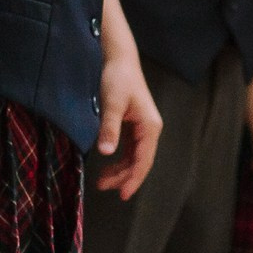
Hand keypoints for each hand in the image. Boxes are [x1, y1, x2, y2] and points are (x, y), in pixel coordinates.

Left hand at [92, 44, 158, 197]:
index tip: (122, 194)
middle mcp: (150, 129)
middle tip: (104, 188)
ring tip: (102, 180)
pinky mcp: (133, 124)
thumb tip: (106, 152)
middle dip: (123, 177)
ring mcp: (142, 127)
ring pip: (134, 156)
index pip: (143, 160)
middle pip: (140, 161)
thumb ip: (109, 128)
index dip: (133, 179)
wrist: (119, 59)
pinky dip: (119, 158)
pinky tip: (108, 164)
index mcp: (150, 126)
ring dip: (120, 169)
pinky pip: (129, 148)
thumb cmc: (118, 78)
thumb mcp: (112, 104)